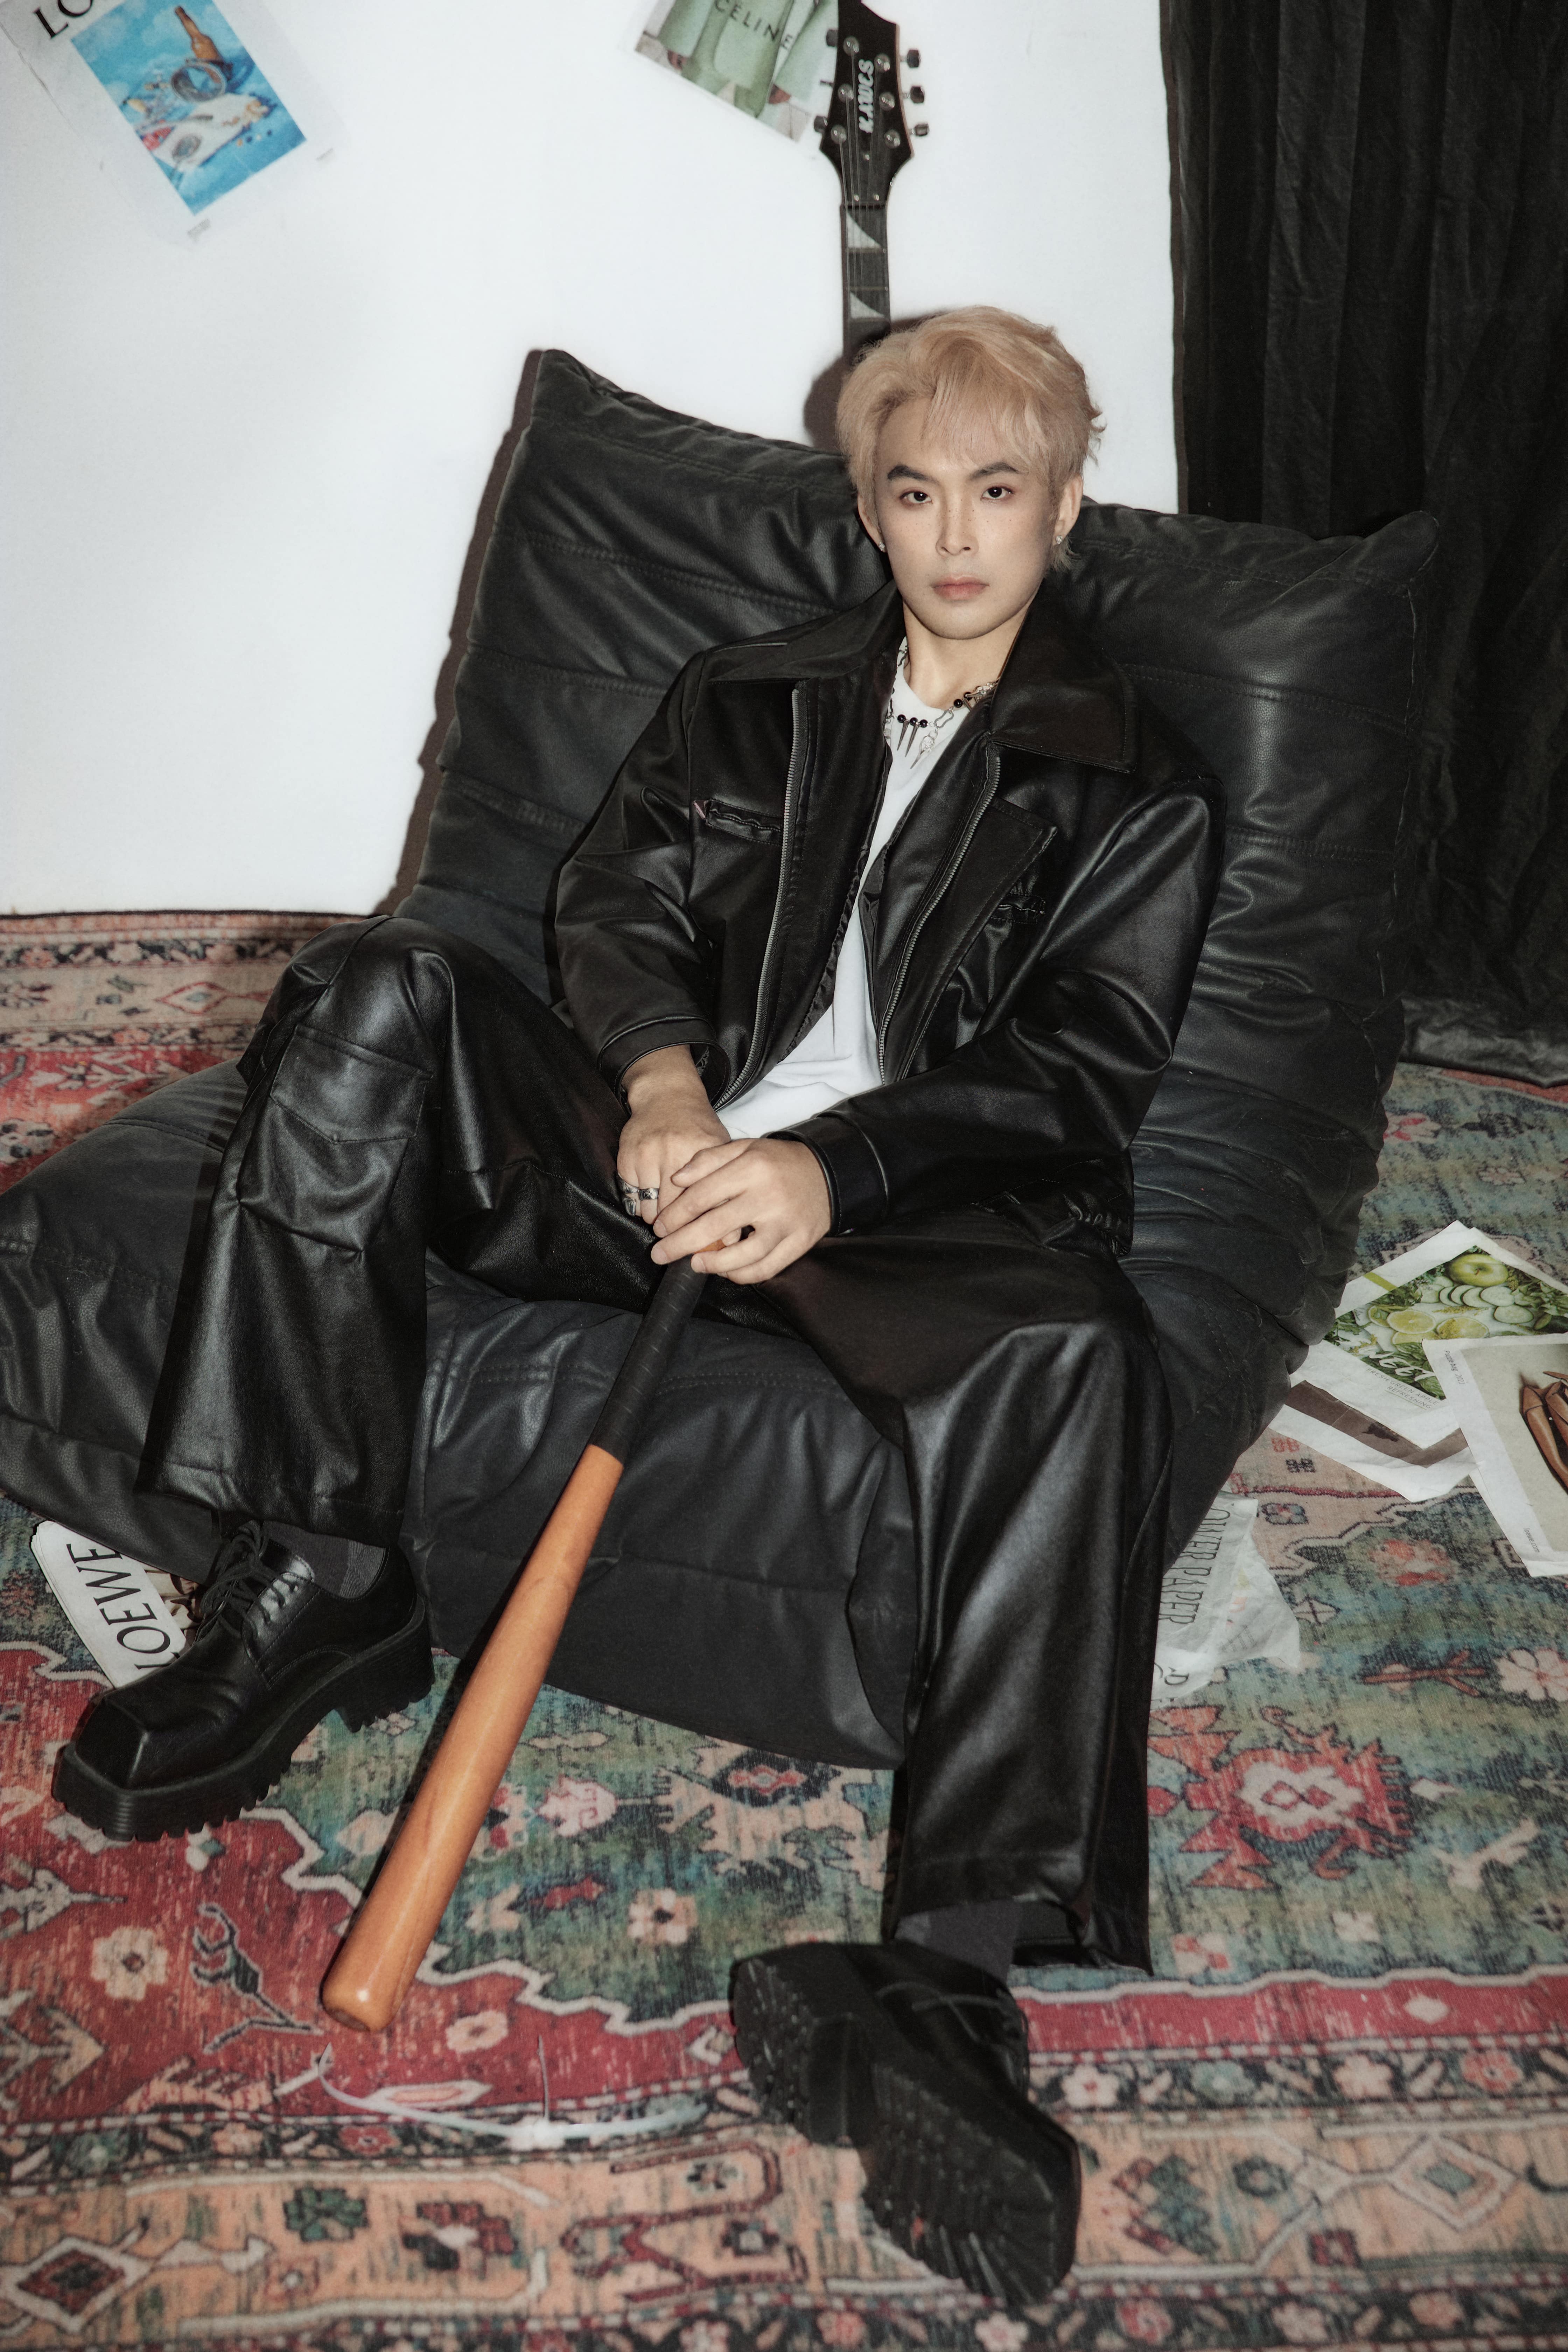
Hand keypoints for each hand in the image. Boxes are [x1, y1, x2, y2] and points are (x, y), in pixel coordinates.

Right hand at [618, 1046, 729, 1224]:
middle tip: (680, 1235)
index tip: (704, 1246)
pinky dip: (640, 1204)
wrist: (666, 1095)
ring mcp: (648, 1156)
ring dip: (656, 1219)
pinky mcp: (627, 1159)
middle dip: (677, 1229)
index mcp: (703, 1152)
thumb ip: (725, 1191)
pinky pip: (632, 1198)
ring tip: (665, 1216)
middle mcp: (675, 1153)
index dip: (704, 1230)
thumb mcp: (719, 1150)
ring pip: (649, 1211)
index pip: (704, 1204)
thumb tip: (730, 1240)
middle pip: (674, 1212)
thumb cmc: (697, 1127)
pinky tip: (650, 1198)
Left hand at [650, 1137, 830, 1283]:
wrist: (829, 1173)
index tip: (659, 1227)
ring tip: (694, 1264)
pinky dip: (743, 1275)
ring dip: (712, 1264)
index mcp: (751, 1168)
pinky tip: (727, 1272)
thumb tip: (677, 1179)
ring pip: (742, 1255)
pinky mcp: (800, 1243)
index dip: (675, 1215)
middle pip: (715, 1227)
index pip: (702, 1196)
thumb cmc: (778, 1162)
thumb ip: (709, 1159)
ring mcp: (785, 1223)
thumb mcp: (745, 1148)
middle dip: (680, 1244)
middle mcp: (767, 1197)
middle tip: (660, 1254)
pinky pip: (767, 1268)